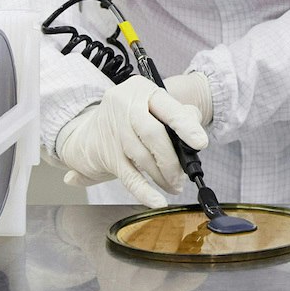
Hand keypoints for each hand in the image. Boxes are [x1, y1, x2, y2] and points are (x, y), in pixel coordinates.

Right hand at [54, 77, 208, 207]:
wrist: (89, 130)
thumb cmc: (133, 117)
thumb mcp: (154, 106)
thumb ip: (180, 115)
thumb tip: (195, 138)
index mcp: (142, 89)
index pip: (167, 107)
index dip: (185, 126)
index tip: (200, 143)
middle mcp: (124, 105)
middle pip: (153, 134)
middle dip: (172, 160)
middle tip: (183, 177)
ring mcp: (113, 129)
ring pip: (142, 157)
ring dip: (162, 176)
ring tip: (174, 186)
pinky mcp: (106, 154)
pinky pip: (128, 176)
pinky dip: (144, 191)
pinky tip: (157, 200)